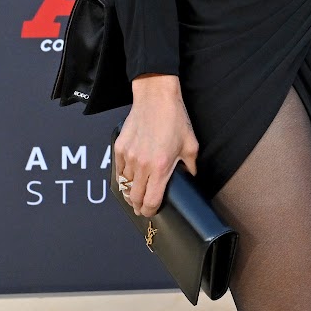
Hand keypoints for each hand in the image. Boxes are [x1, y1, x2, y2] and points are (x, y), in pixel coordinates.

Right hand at [113, 74, 197, 217]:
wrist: (156, 99)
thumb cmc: (175, 120)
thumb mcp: (191, 145)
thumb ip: (190, 166)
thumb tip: (190, 177)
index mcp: (161, 168)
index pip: (151, 200)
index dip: (150, 211)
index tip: (151, 212)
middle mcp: (142, 166)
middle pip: (134, 197)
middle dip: (138, 206)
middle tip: (142, 208)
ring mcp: (128, 157)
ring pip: (124, 185)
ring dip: (129, 192)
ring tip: (135, 194)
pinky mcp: (119, 148)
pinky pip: (118, 170)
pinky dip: (123, 177)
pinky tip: (129, 178)